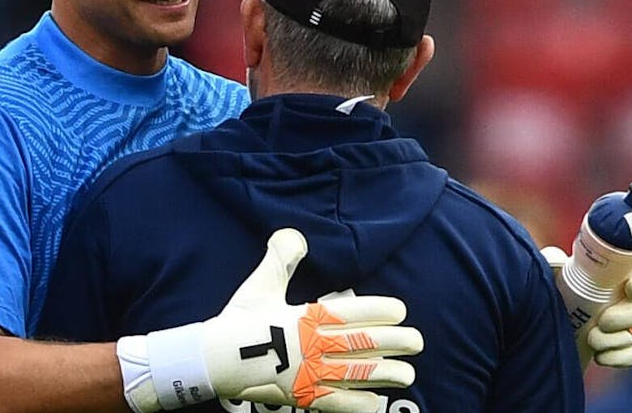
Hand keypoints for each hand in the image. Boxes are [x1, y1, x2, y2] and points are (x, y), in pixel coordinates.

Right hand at [120, 229, 422, 412]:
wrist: (212, 359)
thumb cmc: (239, 321)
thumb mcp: (260, 285)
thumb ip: (280, 260)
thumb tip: (293, 235)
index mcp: (305, 317)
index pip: (350, 312)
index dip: (378, 310)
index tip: (401, 310)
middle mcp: (312, 346)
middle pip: (361, 343)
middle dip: (393, 342)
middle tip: (418, 342)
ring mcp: (308, 374)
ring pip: (355, 375)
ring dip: (385, 374)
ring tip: (409, 374)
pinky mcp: (301, 396)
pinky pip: (335, 403)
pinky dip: (357, 405)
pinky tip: (377, 404)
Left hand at [542, 247, 631, 367]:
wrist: (548, 321)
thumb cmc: (554, 290)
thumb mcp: (550, 273)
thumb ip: (553, 261)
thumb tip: (557, 259)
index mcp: (616, 274)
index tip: (630, 289)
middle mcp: (627, 297)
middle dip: (627, 317)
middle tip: (603, 322)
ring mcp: (628, 323)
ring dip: (617, 339)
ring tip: (592, 340)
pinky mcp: (623, 347)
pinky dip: (619, 356)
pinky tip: (600, 356)